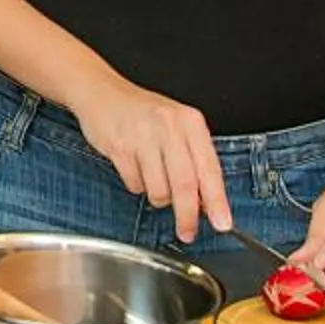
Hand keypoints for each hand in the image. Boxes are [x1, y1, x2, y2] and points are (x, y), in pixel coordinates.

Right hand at [74, 80, 232, 243]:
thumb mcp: (177, 127)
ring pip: (158, 189)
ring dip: (157, 196)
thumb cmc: (143, 113)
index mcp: (190, 122)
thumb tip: (206, 201)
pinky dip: (136, 184)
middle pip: (185, 184)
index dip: (217, 201)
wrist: (101, 91)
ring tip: (153, 178)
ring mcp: (142, 136)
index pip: (209, 169)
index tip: (222, 223)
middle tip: (188, 232)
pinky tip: (134, 167)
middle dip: (187, 215)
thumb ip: (194, 159)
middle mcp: (169, 126)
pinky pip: (134, 184)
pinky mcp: (119, 146)